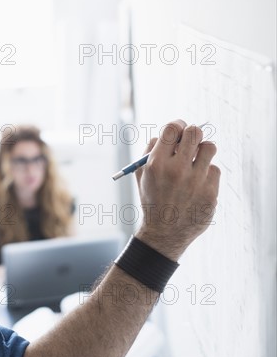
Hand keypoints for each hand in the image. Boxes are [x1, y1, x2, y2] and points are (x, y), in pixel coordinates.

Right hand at [134, 119, 220, 260]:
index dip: (178, 125)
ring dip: (203, 151)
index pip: (172, 129)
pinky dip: (206, 174)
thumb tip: (171, 131)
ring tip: (196, 163)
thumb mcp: (142, 174)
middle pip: (195, 132)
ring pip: (210, 147)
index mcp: (156, 164)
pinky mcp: (210, 192)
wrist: (164, 231)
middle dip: (193, 134)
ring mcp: (195, 181)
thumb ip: (152, 150)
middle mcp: (176, 170)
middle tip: (192, 141)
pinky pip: (214, 169)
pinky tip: (197, 185)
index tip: (180, 129)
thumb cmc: (153, 198)